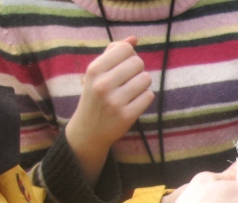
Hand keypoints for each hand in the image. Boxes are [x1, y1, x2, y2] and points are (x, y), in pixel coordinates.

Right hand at [65, 36, 153, 185]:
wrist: (89, 130)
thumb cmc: (95, 96)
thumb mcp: (96, 73)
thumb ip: (113, 53)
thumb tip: (134, 38)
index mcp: (94, 70)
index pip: (125, 49)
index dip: (130, 55)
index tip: (125, 65)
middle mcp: (103, 84)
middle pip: (138, 63)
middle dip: (138, 69)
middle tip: (130, 80)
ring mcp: (115, 101)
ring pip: (146, 79)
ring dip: (143, 84)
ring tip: (132, 91)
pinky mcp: (126, 116)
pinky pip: (149, 96)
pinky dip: (145, 97)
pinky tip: (135, 102)